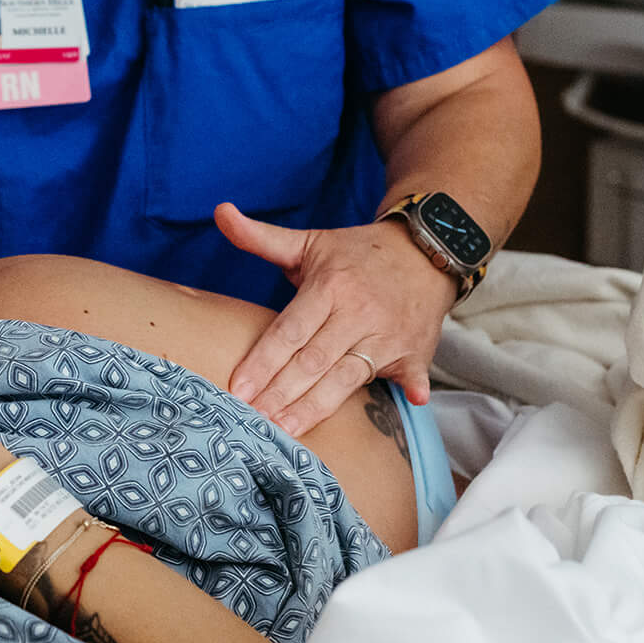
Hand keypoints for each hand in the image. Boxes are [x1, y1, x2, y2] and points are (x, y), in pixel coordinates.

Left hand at [215, 203, 453, 436]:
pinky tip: (413, 398)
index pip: (289, 331)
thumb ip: (261, 237)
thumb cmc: (356, 255)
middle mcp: (359, 312)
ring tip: (286, 430)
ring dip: (318, 406)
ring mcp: (389, 334)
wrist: (423, 251)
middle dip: (281, 393)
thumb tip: (221, 212)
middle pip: (314, 360)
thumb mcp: (309, 242)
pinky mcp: (415, 350)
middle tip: (252, 421)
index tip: (238, 389)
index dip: (263, 361)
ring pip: (348, 377)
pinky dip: (415, 385)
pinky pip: (413, 371)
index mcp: (330, 287)